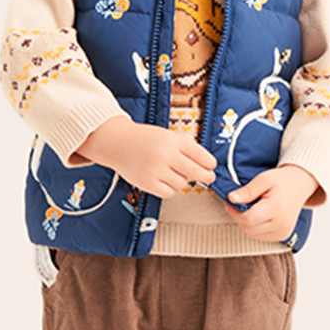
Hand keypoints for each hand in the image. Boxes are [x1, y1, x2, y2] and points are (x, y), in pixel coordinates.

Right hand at [75, 116, 216, 197]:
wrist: (117, 143)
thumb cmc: (144, 139)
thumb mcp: (167, 136)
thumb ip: (185, 149)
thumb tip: (205, 165)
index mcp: (172, 141)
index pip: (200, 154)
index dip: (209, 162)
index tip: (212, 166)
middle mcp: (165, 155)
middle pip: (195, 171)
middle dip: (206, 176)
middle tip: (209, 177)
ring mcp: (156, 170)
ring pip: (182, 183)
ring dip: (181, 179)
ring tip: (171, 171)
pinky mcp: (147, 183)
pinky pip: (169, 192)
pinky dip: (170, 188)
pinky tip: (164, 179)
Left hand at [224, 165, 317, 241]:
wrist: (300, 185)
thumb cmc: (283, 181)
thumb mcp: (264, 179)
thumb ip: (247, 190)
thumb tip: (231, 198)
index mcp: (277, 209)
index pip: (248, 219)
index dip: (235, 211)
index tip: (231, 202)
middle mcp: (281, 224)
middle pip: (248, 228)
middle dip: (239, 216)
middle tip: (240, 203)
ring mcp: (283, 232)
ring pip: (252, 234)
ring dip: (246, 223)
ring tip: (252, 208)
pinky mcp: (282, 236)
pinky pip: (259, 236)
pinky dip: (254, 227)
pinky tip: (258, 215)